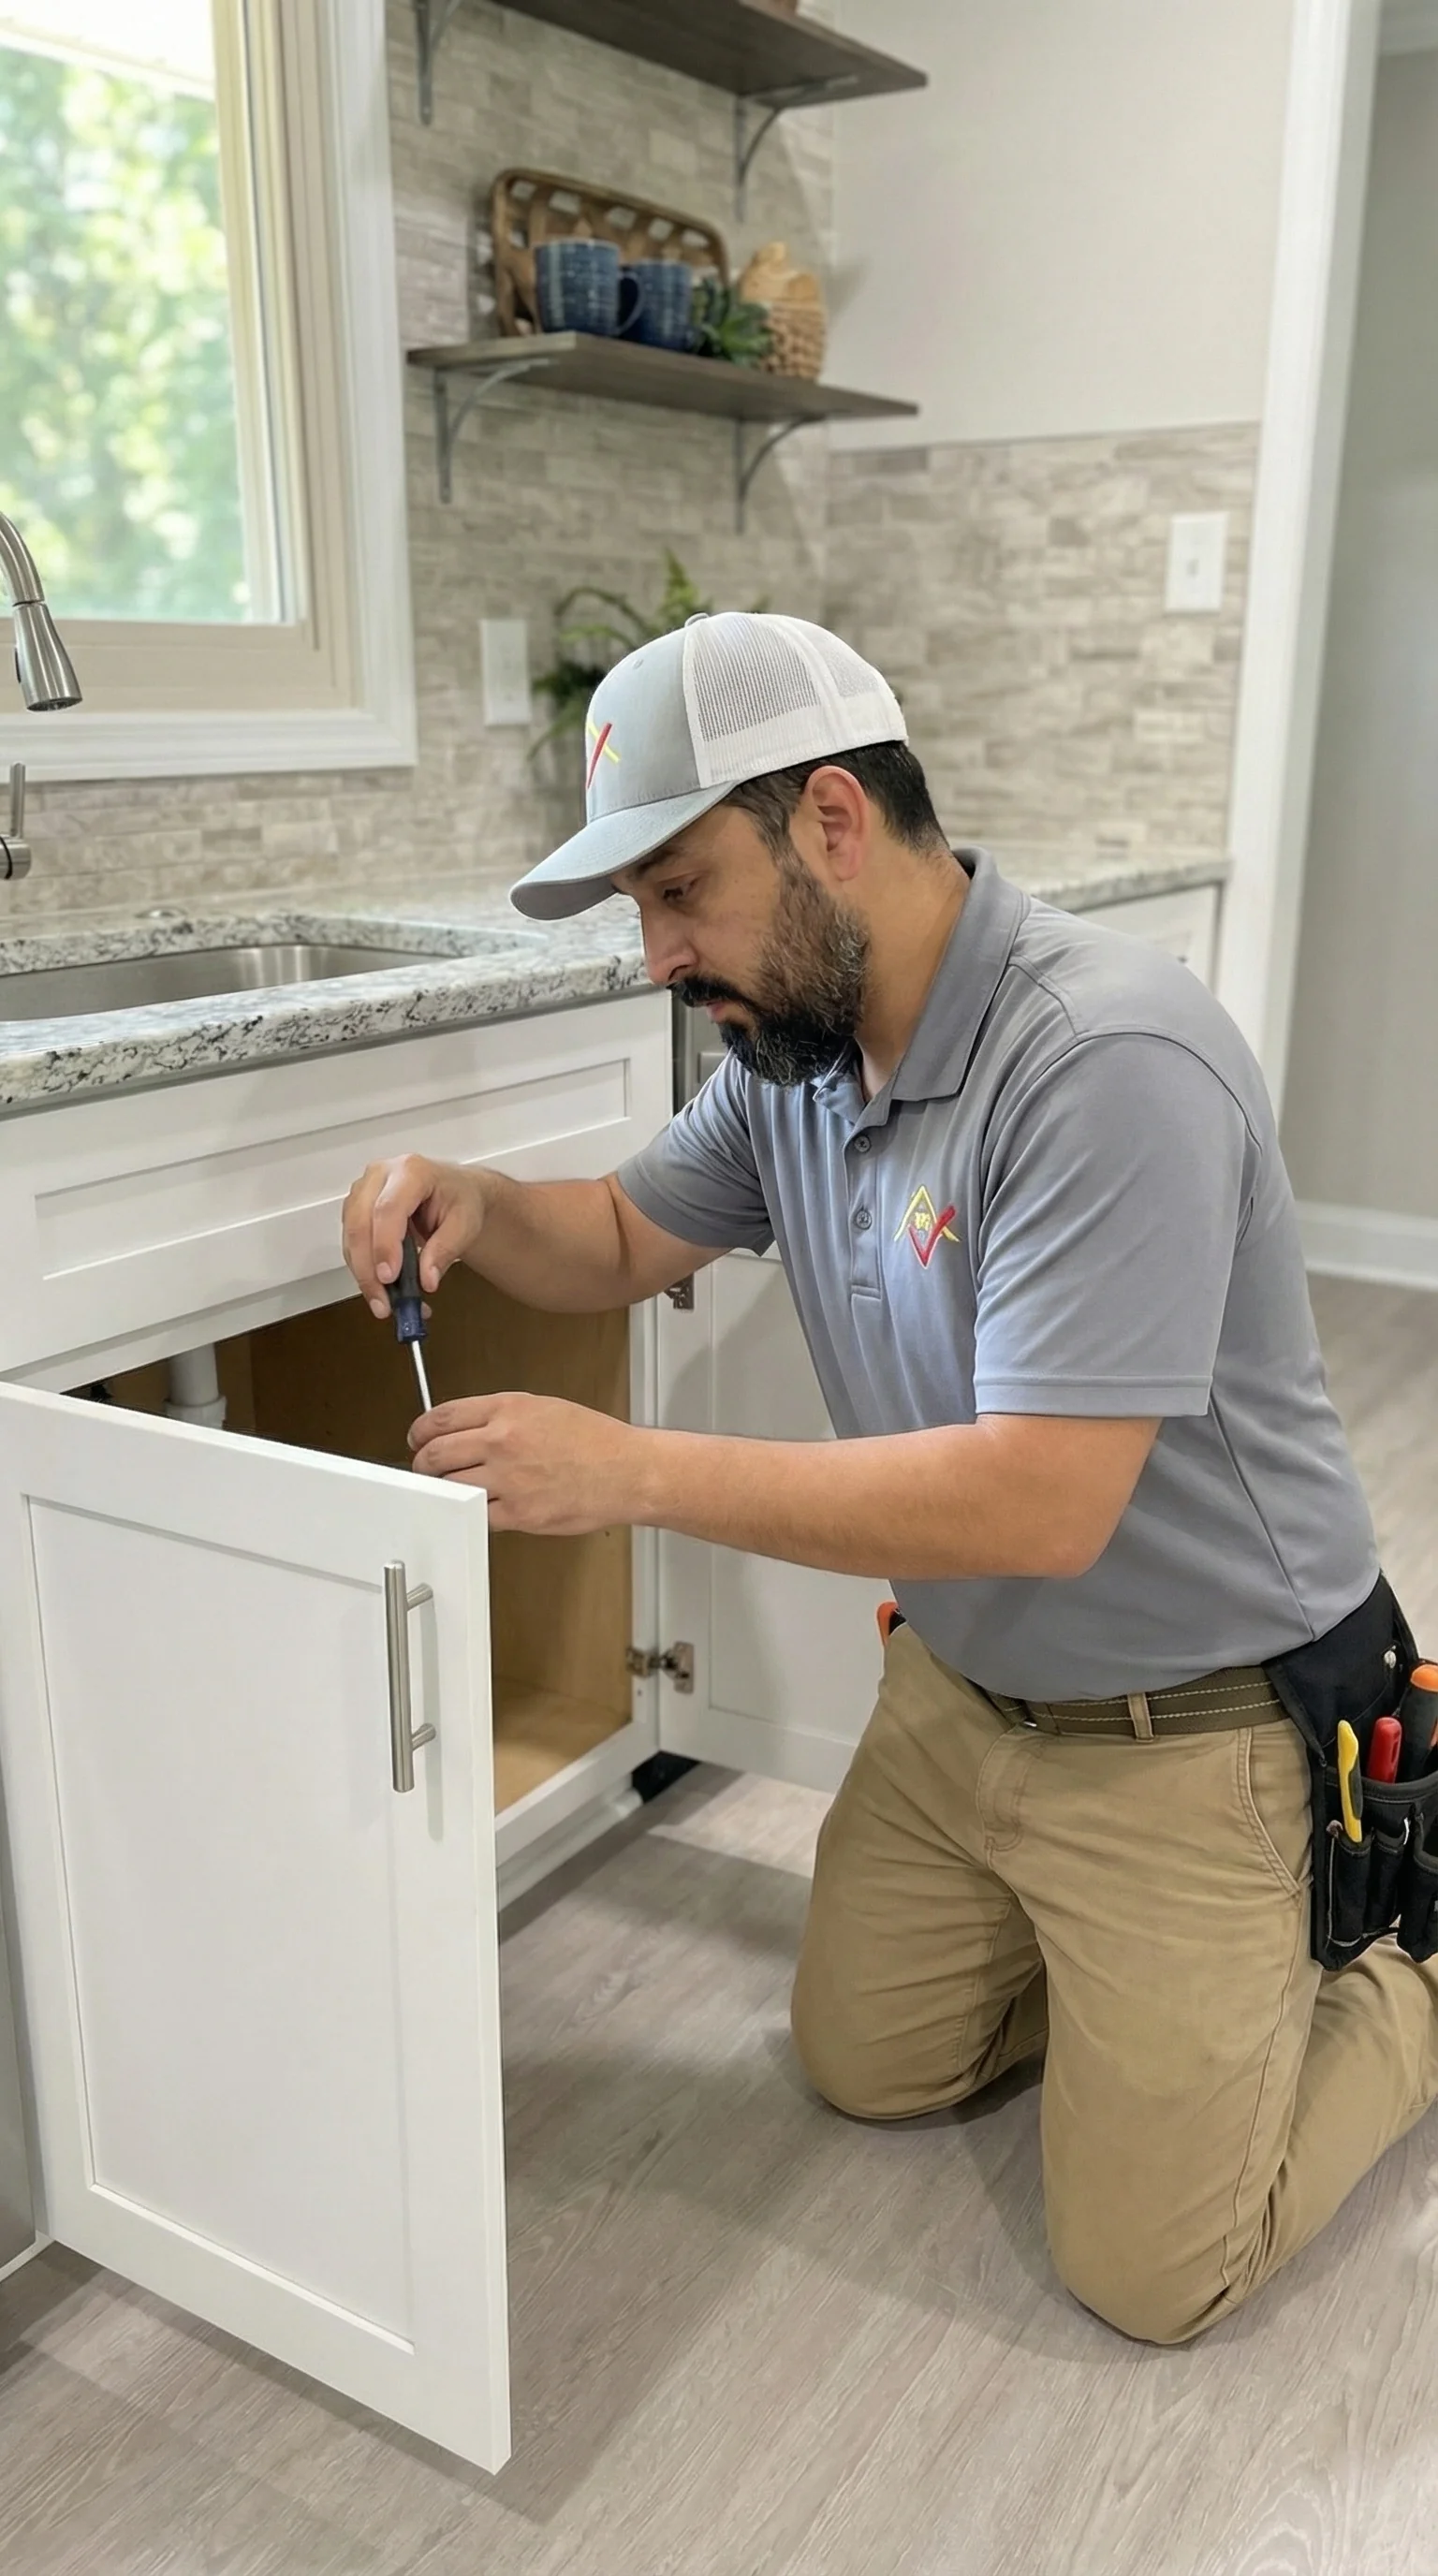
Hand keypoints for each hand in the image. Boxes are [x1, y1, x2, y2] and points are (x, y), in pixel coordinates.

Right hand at [341, 1156, 484, 1316]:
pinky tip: (381, 1290)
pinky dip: (363, 1271)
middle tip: (383, 1302)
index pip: (388, 1209)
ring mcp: (364, 1190)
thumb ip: (445, 1251)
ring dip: (363, 1274)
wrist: (456, 1192)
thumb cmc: (460, 1200)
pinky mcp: (355, 1209)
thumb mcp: (465, 1225)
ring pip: (350, 1237)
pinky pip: (351, 1244)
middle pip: (360, 1223)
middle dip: (367, 1269)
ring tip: (385, 1303)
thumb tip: (426, 1280)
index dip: (384, 1245)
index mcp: (411, 1171)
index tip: (388, 1277)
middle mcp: (381, 1175)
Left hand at [409, 1392, 648, 1533]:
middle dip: (423, 1463)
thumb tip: (468, 1428)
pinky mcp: (518, 1513)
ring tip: (452, 1488)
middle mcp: (501, 1441)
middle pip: (436, 1454)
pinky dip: (473, 1511)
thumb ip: (502, 1416)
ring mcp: (507, 1479)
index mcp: (507, 1410)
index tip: (417, 1438)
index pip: (442, 1417)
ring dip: (445, 1489)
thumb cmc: (595, 1440)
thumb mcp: (544, 1408)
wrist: (627, 1471)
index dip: (421, 1430)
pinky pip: (478, 1514)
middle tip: (425, 1467)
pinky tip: (479, 1506)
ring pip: (451, 1486)